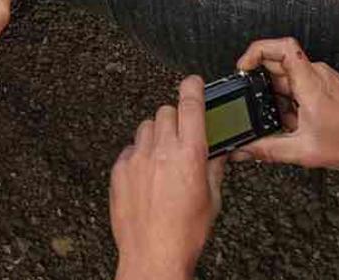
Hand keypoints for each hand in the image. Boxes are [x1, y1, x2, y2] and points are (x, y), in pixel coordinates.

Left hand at [111, 77, 225, 279]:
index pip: (190, 104)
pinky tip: (147, 175)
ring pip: (146, 126)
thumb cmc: (184, 233)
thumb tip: (219, 150)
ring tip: (163, 158)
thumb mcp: (211, 199)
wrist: (152, 256)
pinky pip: (130, 148)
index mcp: (189, 154)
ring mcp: (137, 159)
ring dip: (156, 134)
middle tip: (181, 136)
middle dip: (175, 118)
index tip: (193, 82)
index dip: (192, 87)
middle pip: (166, 111)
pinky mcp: (119, 170)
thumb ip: (214, 167)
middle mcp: (161, 151)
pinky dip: (139, 154)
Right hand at [232, 37, 338, 170]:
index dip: (256, 51)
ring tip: (288, 123)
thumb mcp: (304, 152)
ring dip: (279, 98)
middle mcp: (317, 73)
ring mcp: (323, 77)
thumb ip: (268, 150)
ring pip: (287, 76)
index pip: (281, 47)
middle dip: (263, 87)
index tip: (243, 67)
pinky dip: (291, 101)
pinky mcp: (327, 83)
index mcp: (310, 83)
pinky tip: (299, 122)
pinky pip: (299, 83)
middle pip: (277, 64)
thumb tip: (242, 150)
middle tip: (262, 109)